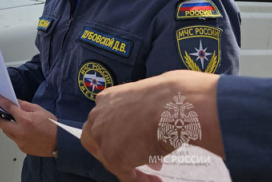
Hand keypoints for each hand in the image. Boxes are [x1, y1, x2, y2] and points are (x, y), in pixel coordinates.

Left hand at [0, 92, 56, 156]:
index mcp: (25, 120)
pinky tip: (22, 129)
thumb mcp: (39, 110)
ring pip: (6, 131)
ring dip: (6, 124)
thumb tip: (13, 102)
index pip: (7, 108)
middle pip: (0, 123)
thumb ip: (24, 105)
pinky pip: (13, 138)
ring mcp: (20, 142)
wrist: (60, 142)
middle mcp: (20, 132)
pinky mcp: (22, 148)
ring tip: (12, 120)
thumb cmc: (52, 126)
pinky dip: (15, 132)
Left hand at [80, 71, 220, 180]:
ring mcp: (102, 137)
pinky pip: (125, 174)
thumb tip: (146, 133)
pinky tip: (154, 180)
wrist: (172, 105)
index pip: (102, 123)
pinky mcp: (113, 157)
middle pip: (99, 141)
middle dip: (118, 152)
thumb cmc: (169, 98)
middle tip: (138, 159)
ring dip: (130, 168)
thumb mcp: (146, 102)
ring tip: (153, 173)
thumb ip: (139, 117)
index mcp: (106, 100)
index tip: (132, 143)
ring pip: (110, 159)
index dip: (115, 135)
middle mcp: (98, 117)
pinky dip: (139, 180)